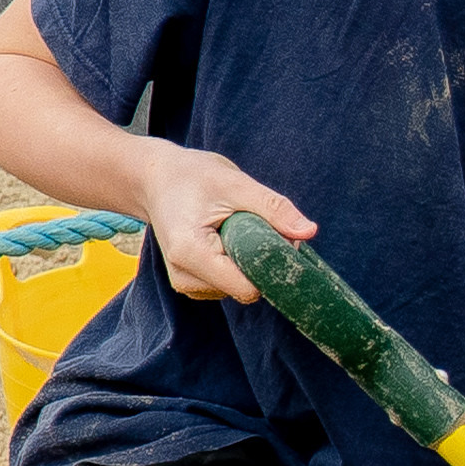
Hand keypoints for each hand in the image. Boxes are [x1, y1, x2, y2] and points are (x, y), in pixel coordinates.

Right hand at [137, 145, 315, 301]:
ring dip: (249, 261)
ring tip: (233, 227)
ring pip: (241, 288)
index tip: (277, 237)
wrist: (155, 180)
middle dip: (261, 261)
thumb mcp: (235, 184)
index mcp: (190, 254)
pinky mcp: (193, 284)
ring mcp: (187, 284)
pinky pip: (232, 283)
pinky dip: (239, 264)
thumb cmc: (192, 176)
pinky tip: (226, 239)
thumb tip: (309, 232)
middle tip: (253, 223)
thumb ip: (273, 208)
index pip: (248, 287)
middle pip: (247, 288)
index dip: (272, 266)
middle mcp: (184, 277)